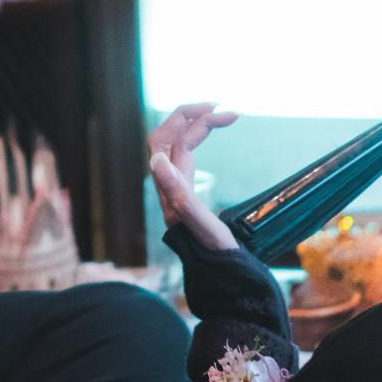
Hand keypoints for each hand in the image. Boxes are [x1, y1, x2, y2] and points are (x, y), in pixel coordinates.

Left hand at [147, 102, 239, 251]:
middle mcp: (170, 185)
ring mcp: (178, 187)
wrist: (221, 276)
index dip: (190, 122)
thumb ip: (181, 197)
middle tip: (219, 105)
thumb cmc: (215, 255)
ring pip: (179, 144)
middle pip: (168, 138)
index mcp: (170, 190)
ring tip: (223, 113)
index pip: (169, 143)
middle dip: (189, 116)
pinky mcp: (189, 190)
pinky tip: (213, 133)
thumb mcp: (201, 227)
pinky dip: (199, 138)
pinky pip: (187, 154)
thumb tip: (158, 161)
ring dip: (196, 124)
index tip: (223, 114)